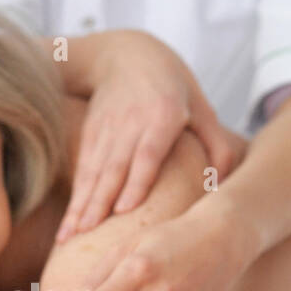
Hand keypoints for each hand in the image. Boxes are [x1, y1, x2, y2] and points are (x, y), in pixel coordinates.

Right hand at [58, 30, 242, 241]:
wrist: (125, 53)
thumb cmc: (172, 84)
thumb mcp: (201, 106)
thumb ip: (217, 144)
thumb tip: (223, 183)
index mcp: (162, 116)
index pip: (146, 152)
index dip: (135, 180)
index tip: (123, 210)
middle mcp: (130, 124)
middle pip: (112, 168)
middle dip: (98, 203)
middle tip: (85, 235)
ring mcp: (106, 130)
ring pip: (92, 173)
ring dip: (80, 207)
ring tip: (69, 237)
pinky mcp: (90, 135)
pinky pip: (82, 171)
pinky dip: (75, 198)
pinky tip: (68, 225)